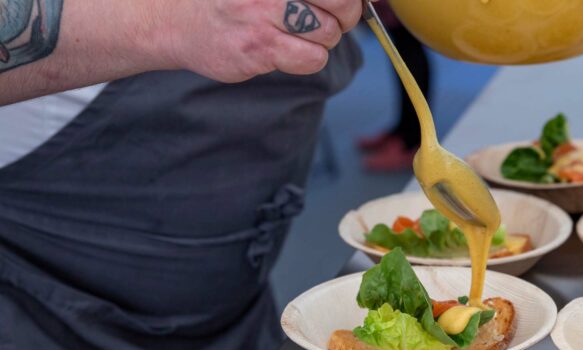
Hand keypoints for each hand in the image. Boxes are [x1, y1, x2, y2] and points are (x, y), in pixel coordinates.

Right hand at [158, 0, 364, 80]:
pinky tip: (287, 50)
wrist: (176, 22)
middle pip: (341, 1)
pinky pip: (311, 59)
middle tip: (333, 18)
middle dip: (346, 14)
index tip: (343, 4)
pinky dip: (308, 58)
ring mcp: (263, 15)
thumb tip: (354, 1)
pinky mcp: (259, 48)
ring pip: (329, 33)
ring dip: (323, 40)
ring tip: (300, 34)